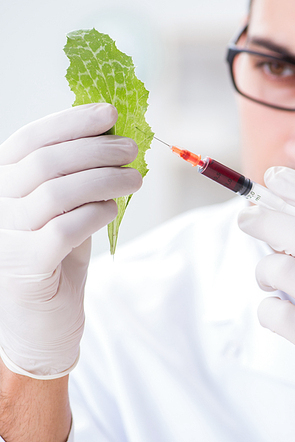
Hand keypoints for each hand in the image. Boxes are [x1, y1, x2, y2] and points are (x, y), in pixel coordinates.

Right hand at [0, 103, 140, 378]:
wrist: (41, 327)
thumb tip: (113, 139)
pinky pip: (65, 229)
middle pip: (46, 162)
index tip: (110, 114)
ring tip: (134, 181)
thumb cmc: (55, 264)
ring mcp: (6, 237)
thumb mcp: (61, 213)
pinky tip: (111, 210)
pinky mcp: (27, 266)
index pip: (30, 140)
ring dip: (104, 180)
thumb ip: (76, 179)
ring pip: (57, 192)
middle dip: (96, 149)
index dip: (71, 122)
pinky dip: (94, 214)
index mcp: (1, 185)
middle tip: (132, 150)